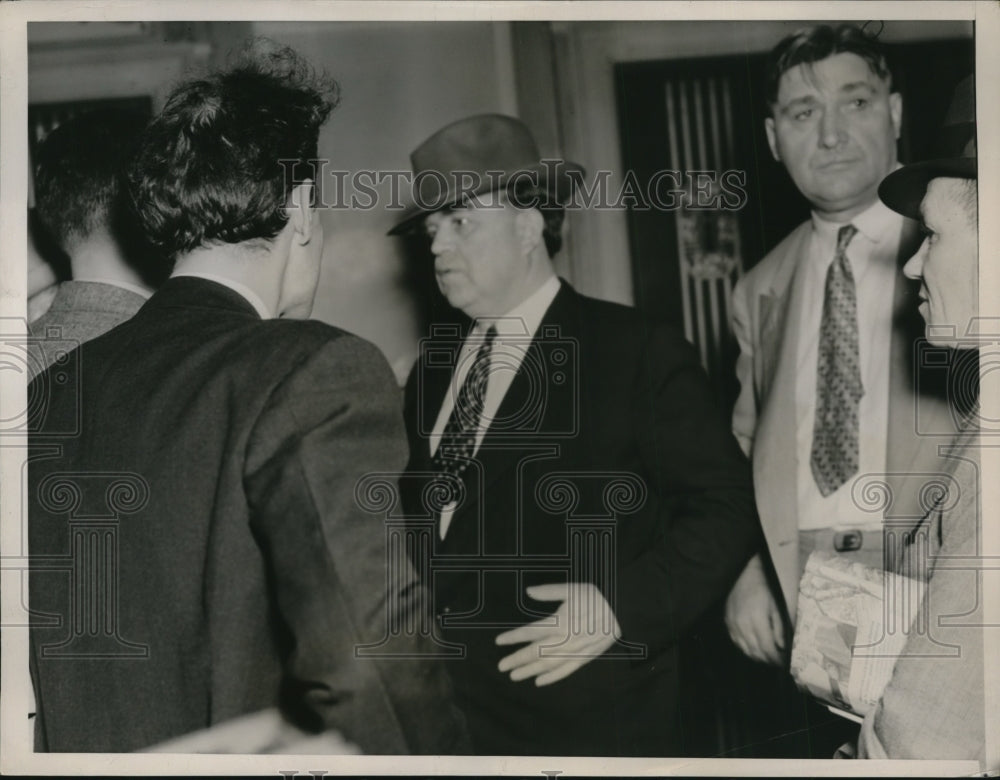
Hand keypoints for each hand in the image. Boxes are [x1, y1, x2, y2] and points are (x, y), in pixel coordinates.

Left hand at [495, 582, 620, 686]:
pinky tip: (539, 682)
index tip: (499, 641)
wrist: (622, 610)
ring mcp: (575, 651)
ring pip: (548, 665)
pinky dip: (552, 678)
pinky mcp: (585, 658)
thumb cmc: (596, 597)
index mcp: (560, 621)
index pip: (530, 631)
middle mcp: (565, 639)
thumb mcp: (572, 588)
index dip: (513, 637)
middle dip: (517, 659)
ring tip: (515, 676)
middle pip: (536, 652)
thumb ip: (549, 591)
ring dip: (529, 671)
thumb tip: (528, 591)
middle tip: (501, 666)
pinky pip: (566, 671)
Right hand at [724, 555, 785, 664]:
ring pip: (745, 649)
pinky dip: (745, 648)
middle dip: (768, 660)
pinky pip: (736, 641)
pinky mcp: (727, 622)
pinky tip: (753, 648)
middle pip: (755, 652)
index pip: (767, 648)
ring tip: (767, 657)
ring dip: (757, 656)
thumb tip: (782, 647)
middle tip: (777, 662)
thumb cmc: (765, 588)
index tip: (783, 663)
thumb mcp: (777, 606)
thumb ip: (779, 628)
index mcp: (757, 620)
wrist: (745, 573)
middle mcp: (742, 624)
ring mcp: (732, 624)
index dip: (776, 659)